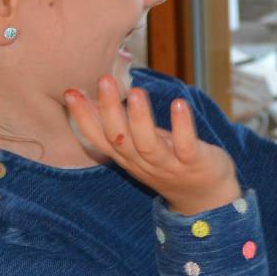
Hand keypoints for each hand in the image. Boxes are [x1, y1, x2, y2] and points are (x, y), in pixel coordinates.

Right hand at [64, 76, 240, 216]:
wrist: (206, 196)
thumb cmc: (168, 162)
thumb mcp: (138, 146)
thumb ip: (116, 125)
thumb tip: (86, 99)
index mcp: (126, 157)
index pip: (98, 138)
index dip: (83, 117)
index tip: (71, 92)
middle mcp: (142, 163)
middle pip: (119, 139)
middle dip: (109, 110)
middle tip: (104, 80)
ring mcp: (168, 165)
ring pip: (148, 144)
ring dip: (140, 118)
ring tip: (136, 91)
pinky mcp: (194, 163)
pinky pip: (186, 145)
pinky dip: (182, 126)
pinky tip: (179, 104)